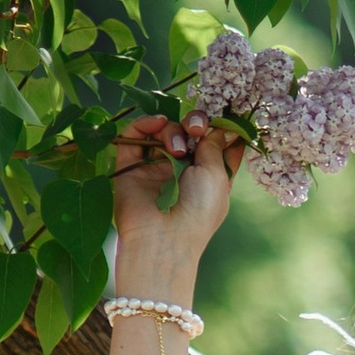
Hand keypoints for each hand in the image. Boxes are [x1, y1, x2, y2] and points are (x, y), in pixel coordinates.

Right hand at [112, 114, 241, 291]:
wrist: (162, 238)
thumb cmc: (198, 210)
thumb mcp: (217, 175)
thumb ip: (214, 145)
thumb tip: (218, 127)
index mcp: (208, 177)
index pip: (214, 144)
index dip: (218, 127)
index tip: (223, 116)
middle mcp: (182, 171)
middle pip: (187, 133)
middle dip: (194, 123)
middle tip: (195, 129)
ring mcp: (155, 169)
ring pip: (162, 132)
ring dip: (172, 130)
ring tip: (176, 147)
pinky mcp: (130, 168)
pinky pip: (134, 137)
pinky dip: (144, 124)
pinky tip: (156, 123)